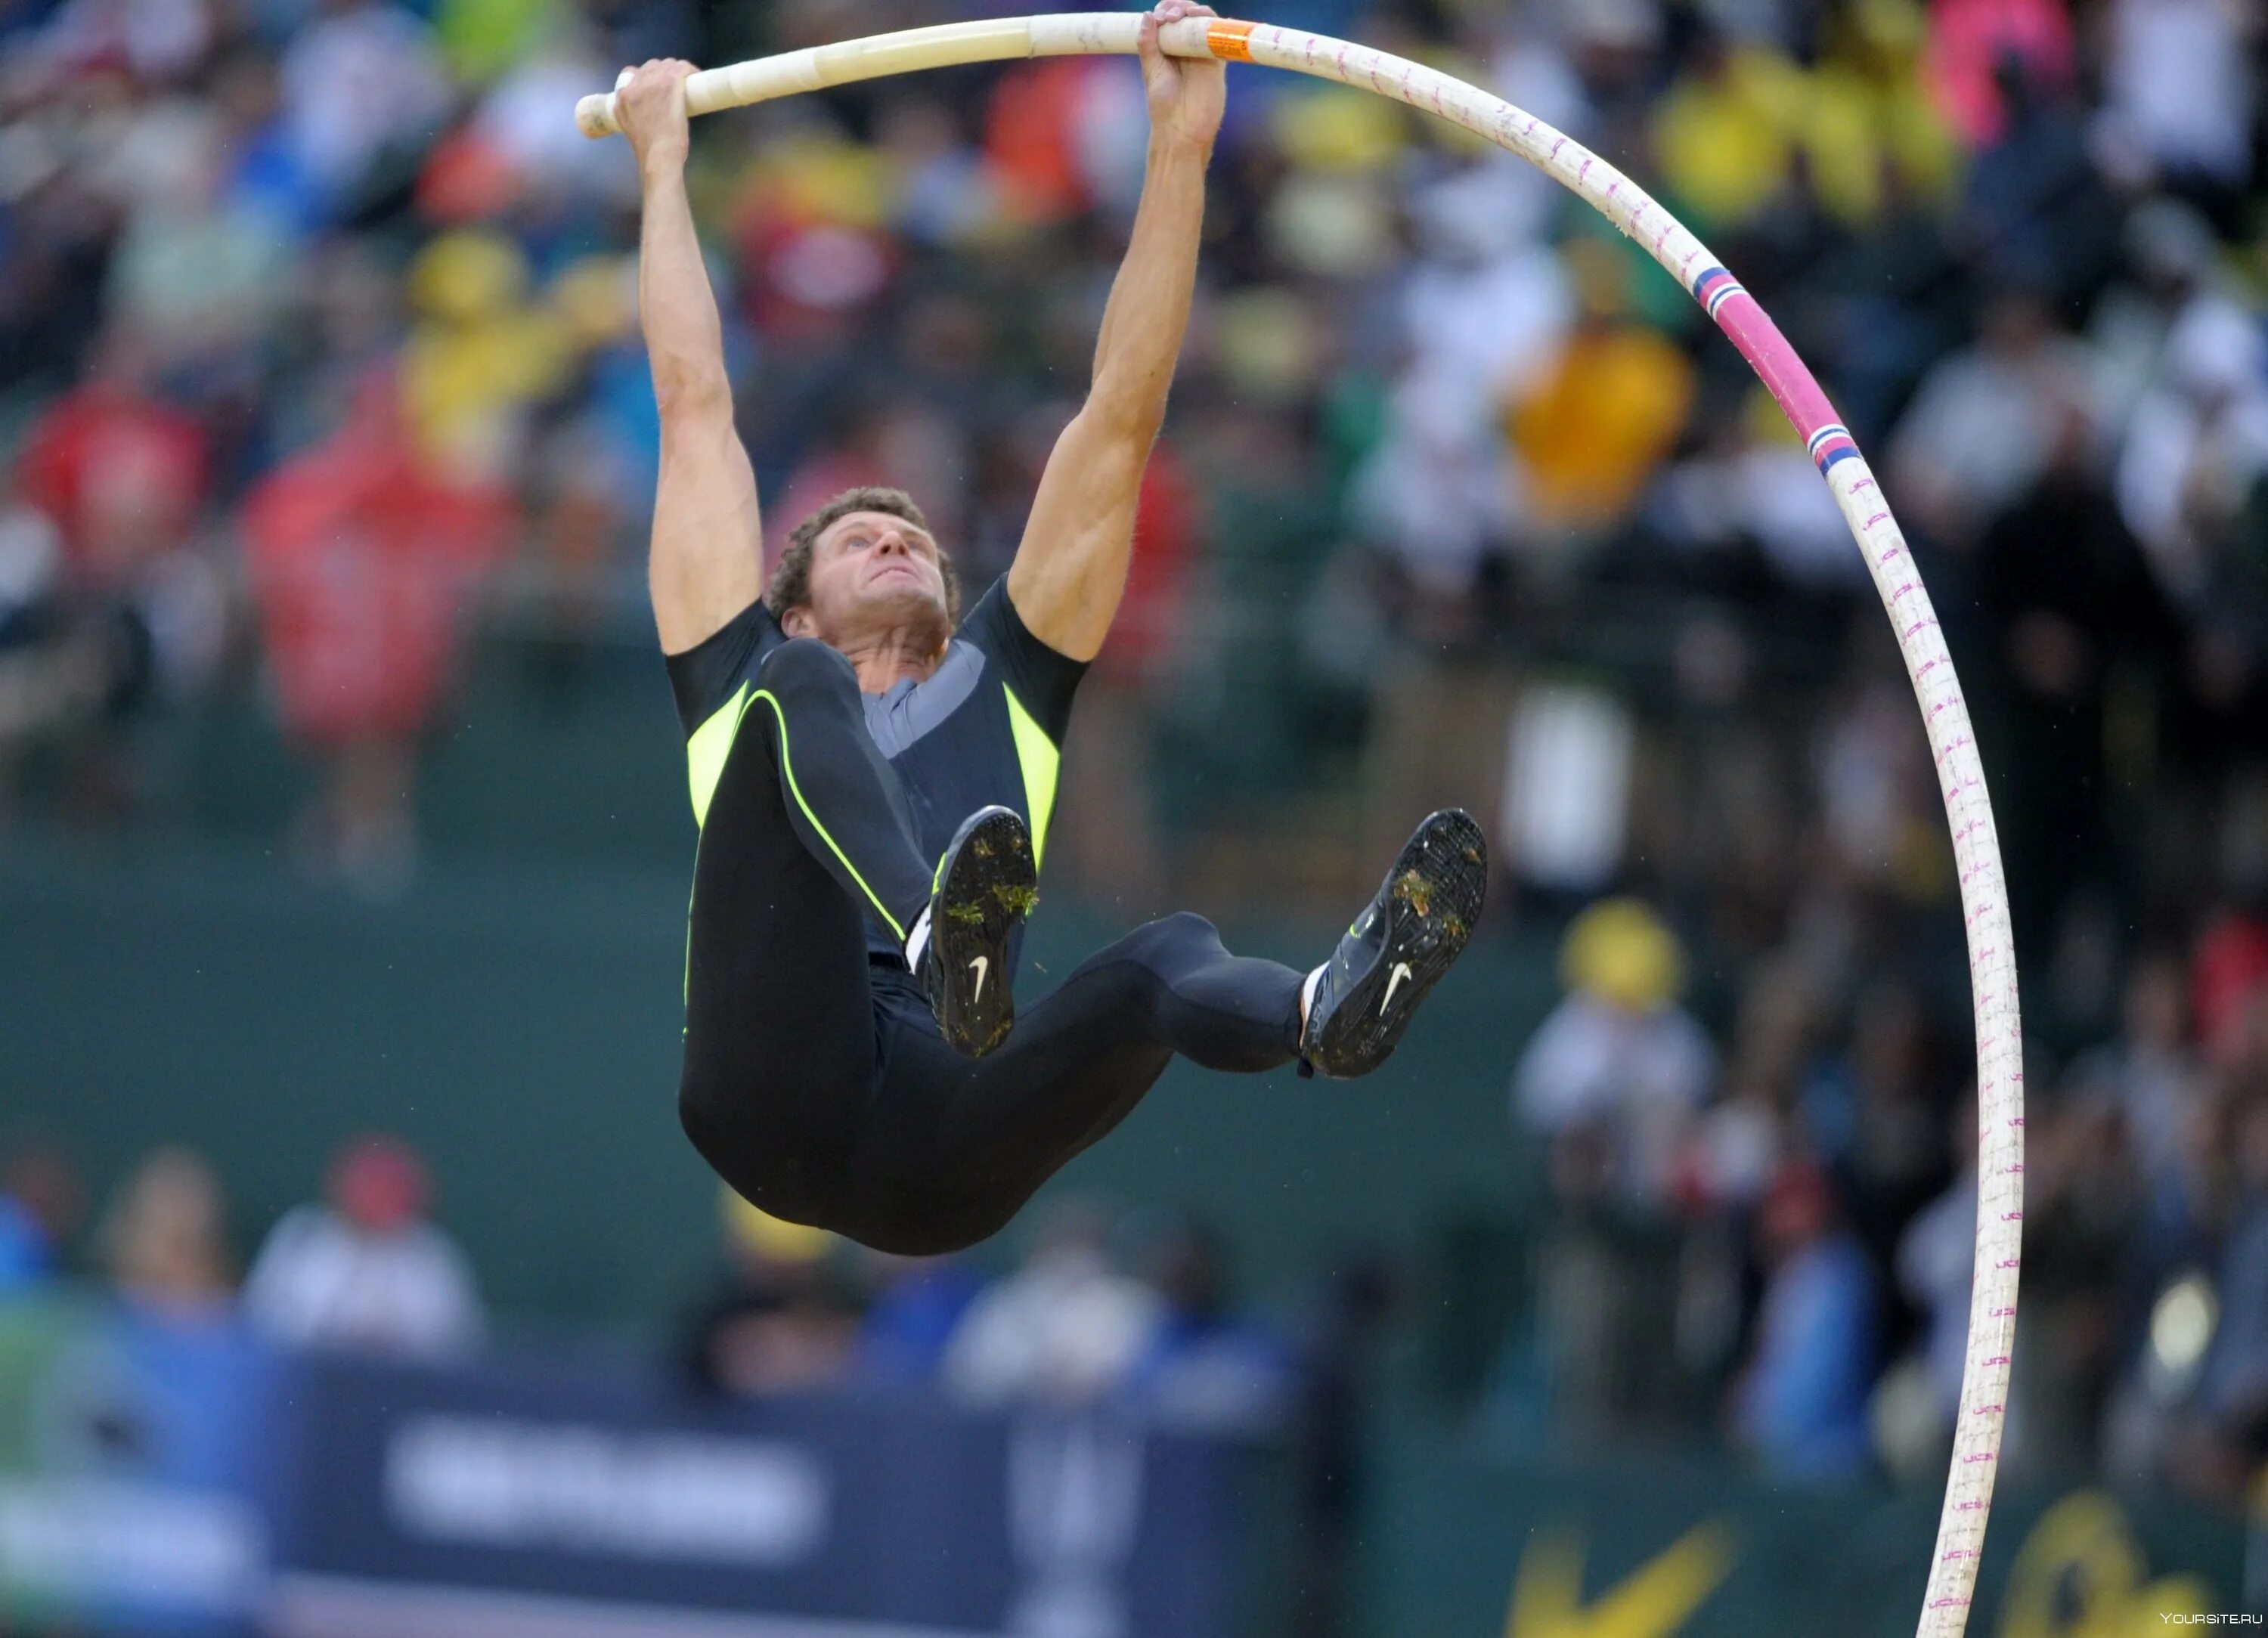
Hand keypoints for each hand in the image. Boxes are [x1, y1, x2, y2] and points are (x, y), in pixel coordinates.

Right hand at [616, 58, 694, 175]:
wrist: (658, 158)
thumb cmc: (649, 150)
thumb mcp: (630, 128)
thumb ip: (632, 114)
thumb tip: (645, 112)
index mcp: (621, 97)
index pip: (631, 73)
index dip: (646, 76)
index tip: (657, 84)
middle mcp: (634, 86)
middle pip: (651, 66)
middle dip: (663, 71)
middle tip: (675, 84)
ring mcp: (652, 83)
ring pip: (667, 64)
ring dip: (677, 70)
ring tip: (686, 80)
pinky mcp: (670, 84)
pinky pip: (682, 68)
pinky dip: (690, 70)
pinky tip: (696, 76)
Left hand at [1138, 0, 1225, 154]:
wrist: (1182, 130)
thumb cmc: (1163, 105)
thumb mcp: (1151, 70)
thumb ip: (1148, 43)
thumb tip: (1148, 15)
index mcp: (1167, 48)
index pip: (1168, 18)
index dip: (1166, 8)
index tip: (1159, 15)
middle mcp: (1185, 48)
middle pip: (1187, 16)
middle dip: (1179, 7)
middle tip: (1170, 16)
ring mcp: (1202, 53)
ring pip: (1204, 22)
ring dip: (1196, 11)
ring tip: (1184, 15)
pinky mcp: (1217, 62)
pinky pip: (1222, 38)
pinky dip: (1219, 25)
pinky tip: (1211, 19)